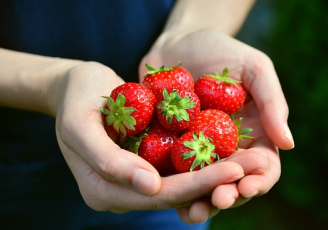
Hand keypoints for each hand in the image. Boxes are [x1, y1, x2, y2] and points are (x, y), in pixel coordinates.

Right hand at [50, 62, 244, 214]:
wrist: (76, 86)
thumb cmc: (75, 99)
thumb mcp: (80, 125)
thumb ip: (108, 160)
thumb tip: (150, 187)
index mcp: (103, 191)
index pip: (158, 195)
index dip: (196, 185)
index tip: (233, 170)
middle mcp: (122, 193)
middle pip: (176, 194)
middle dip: (215, 182)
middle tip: (252, 166)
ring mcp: (136, 180)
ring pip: (182, 183)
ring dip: (216, 174)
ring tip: (251, 162)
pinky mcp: (146, 163)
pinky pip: (178, 167)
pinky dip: (203, 161)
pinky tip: (231, 150)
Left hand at [140, 29, 293, 222]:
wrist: (178, 43)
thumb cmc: (222, 51)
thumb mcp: (254, 68)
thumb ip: (273, 103)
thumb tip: (288, 144)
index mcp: (252, 135)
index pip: (263, 167)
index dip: (258, 181)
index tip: (247, 187)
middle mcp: (226, 149)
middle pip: (232, 182)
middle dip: (227, 196)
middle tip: (217, 202)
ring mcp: (196, 151)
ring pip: (201, 186)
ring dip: (199, 202)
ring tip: (191, 212)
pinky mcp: (168, 148)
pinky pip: (171, 171)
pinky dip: (169, 186)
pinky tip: (162, 194)